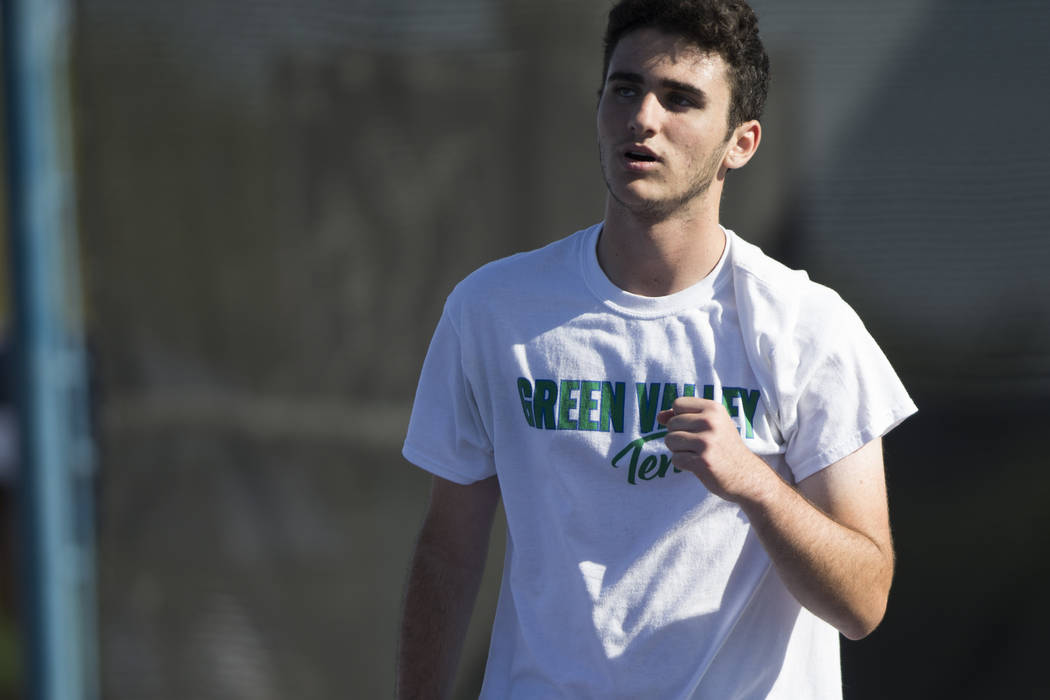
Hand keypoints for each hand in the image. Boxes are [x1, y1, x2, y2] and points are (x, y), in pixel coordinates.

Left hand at [656, 397, 773, 503]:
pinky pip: (675, 459)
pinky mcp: (702, 461)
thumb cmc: (724, 447)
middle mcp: (711, 422)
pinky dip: (683, 464)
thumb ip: (683, 417)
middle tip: (698, 445)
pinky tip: (698, 465)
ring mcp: (707, 442)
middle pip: (671, 423)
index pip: (677, 403)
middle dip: (678, 436)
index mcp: (714, 409)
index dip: (679, 416)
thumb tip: (659, 416)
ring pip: (670, 440)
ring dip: (678, 450)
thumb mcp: (710, 425)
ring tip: (697, 454)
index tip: (694, 427)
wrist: (746, 475)